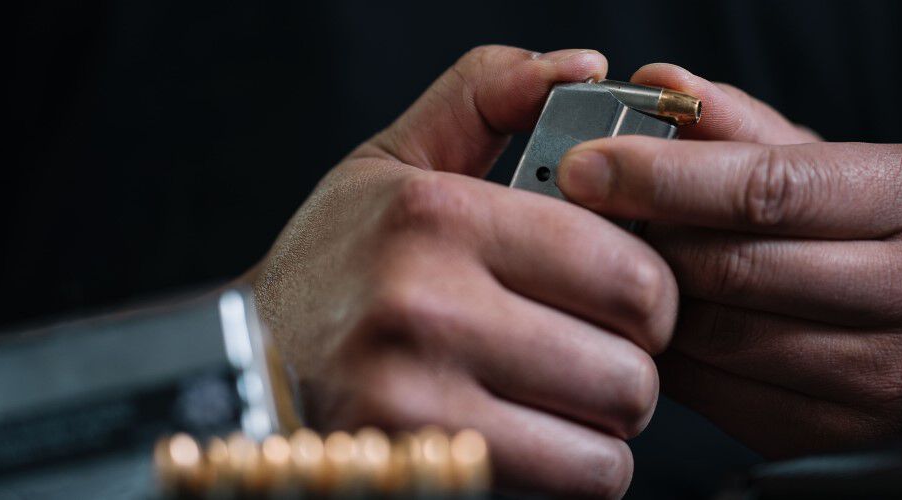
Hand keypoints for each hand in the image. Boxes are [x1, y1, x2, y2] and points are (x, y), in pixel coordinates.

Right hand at [244, 47, 676, 497]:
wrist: (248, 364)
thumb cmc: (336, 260)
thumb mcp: (395, 158)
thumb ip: (487, 94)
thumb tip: (587, 66)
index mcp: (437, 216)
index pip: (629, 271)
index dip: (653, 293)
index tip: (628, 298)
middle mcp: (427, 305)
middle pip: (631, 363)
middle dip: (634, 362)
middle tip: (599, 351)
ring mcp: (418, 398)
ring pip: (610, 435)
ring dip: (607, 422)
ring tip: (562, 394)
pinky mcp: (421, 462)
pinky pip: (572, 484)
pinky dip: (577, 468)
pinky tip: (538, 434)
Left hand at [556, 64, 901, 457]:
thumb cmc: (873, 238)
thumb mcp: (828, 167)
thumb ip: (741, 128)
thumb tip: (657, 83)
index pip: (771, 188)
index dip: (662, 178)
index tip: (585, 168)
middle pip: (739, 268)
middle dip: (647, 241)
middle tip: (588, 222)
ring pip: (724, 339)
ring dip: (655, 304)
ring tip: (624, 273)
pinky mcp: (856, 440)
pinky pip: (726, 397)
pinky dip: (676, 361)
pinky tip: (661, 330)